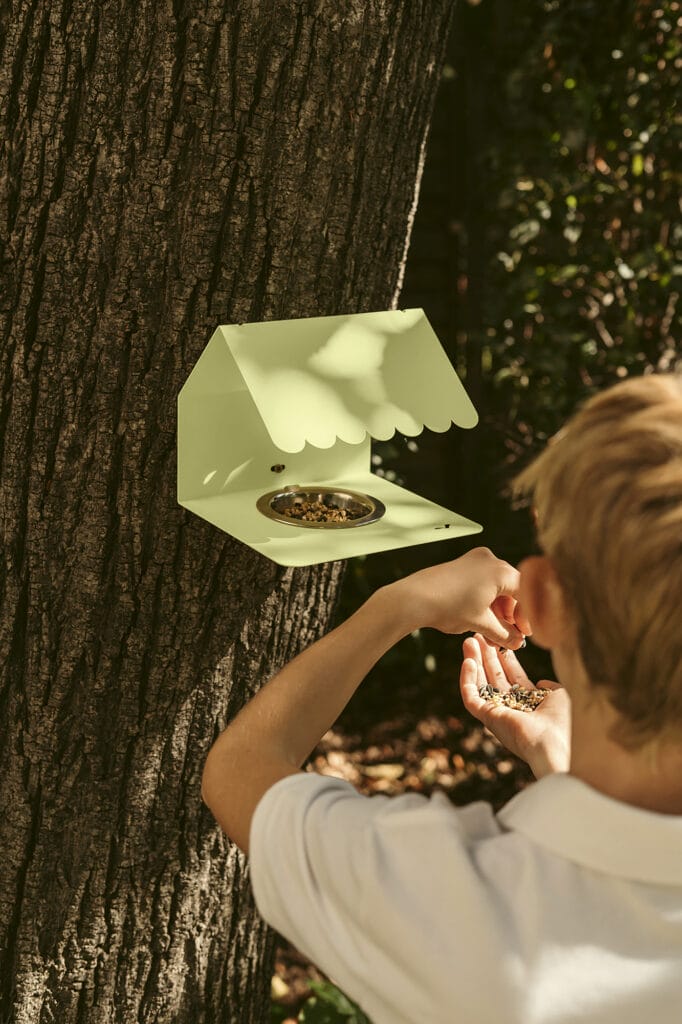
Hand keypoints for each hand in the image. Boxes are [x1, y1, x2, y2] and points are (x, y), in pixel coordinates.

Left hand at [384, 547, 530, 648]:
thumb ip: (505, 633)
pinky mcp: (462, 566)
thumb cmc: (447, 606)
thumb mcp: (481, 623)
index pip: (526, 593)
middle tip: (510, 636)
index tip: (524, 633)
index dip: (527, 616)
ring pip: (496, 588)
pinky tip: (481, 622)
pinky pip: (482, 583)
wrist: (414, 598)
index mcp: (500, 570)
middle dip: (511, 615)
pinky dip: (485, 602)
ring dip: (497, 611)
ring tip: (492, 634)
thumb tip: (517, 641)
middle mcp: (489, 560)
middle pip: (511, 589)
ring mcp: (474, 560)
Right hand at [459, 634, 570, 777]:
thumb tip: (541, 682)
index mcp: (530, 705)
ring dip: (474, 662)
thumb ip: (550, 686)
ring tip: (469, 641)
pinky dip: (467, 679)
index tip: (499, 639)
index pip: (513, 677)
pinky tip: (468, 661)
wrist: (558, 745)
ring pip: (480, 684)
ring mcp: (498, 714)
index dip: (505, 658)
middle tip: (479, 635)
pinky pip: (471, 697)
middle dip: (487, 656)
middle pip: (494, 677)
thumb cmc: (565, 723)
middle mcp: (512, 710)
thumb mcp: (560, 696)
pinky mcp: (487, 718)